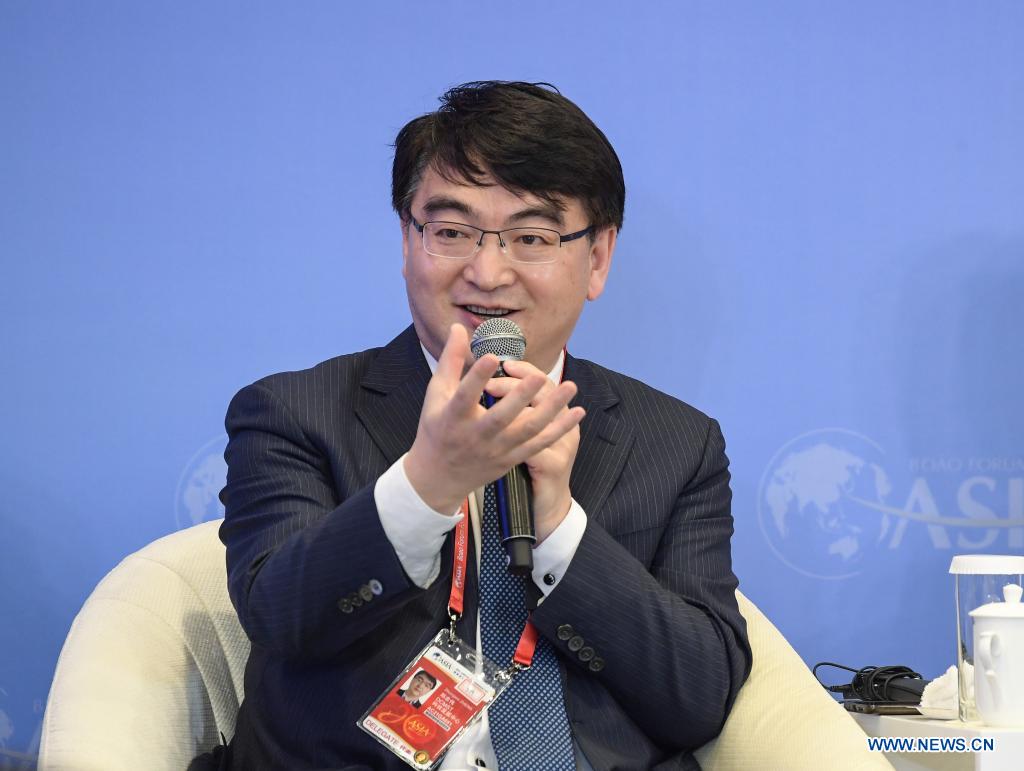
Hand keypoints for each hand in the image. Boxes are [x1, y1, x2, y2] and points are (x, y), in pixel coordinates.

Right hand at [404, 324, 584, 516]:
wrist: (438, 477)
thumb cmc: (437, 428)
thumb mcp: (436, 395)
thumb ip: (451, 361)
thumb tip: (459, 327)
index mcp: (453, 418)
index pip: (464, 396)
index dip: (476, 377)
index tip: (490, 356)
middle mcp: (476, 436)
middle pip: (501, 417)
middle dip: (520, 397)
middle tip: (538, 376)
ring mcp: (496, 450)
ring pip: (528, 430)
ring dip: (552, 410)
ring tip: (570, 386)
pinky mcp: (511, 458)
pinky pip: (540, 444)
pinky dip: (560, 429)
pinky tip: (577, 412)